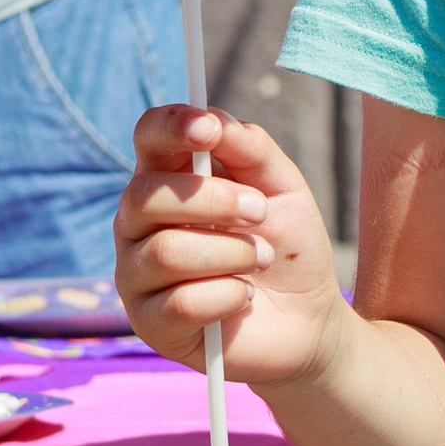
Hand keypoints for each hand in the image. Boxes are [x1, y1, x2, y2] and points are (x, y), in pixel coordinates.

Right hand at [115, 106, 345, 391]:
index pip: (148, 138)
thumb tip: (213, 121)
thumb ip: (251, 150)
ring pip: (165, 251)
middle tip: (261, 212)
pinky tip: (242, 297)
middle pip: (146, 195)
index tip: (207, 129)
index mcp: (168, 178)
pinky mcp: (149, 324)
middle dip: (215, 200)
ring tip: (261, 260)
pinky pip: (179, 303)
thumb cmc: (287, 247)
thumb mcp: (282, 189)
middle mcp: (138, 223)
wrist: (308, 318)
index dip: (170, 127)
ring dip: (232, 253)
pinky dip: (228, 296)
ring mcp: (137, 274)